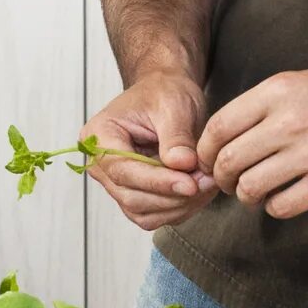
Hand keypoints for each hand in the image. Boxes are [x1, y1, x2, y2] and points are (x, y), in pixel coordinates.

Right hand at [84, 70, 212, 233]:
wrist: (166, 93)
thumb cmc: (164, 92)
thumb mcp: (174, 105)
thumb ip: (176, 136)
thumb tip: (182, 165)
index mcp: (99, 135)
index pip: (123, 170)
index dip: (158, 182)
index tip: (190, 184)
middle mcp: (101, 164)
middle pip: (132, 197)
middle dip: (173, 195)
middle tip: (207, 182)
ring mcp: (116, 183)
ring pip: (143, 213)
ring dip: (178, 205)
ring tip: (206, 184)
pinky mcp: (134, 194)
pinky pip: (153, 215)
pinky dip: (178, 209)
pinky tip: (199, 191)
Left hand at [196, 53, 307, 218]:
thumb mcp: (307, 82)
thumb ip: (269, 107)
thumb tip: (230, 140)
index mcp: (279, 90)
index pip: (218, 127)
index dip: (204, 151)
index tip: (209, 161)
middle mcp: (290, 120)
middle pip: (228, 161)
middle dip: (222, 178)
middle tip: (231, 183)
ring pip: (251, 187)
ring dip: (248, 195)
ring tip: (260, 191)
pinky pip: (283, 206)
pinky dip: (277, 207)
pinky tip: (288, 197)